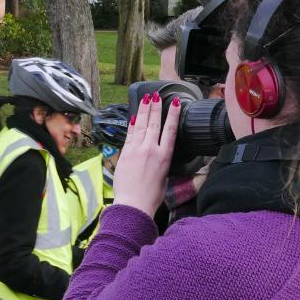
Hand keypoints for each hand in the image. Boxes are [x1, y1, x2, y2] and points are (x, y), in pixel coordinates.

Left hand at [112, 92, 180, 216]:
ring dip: (144, 110)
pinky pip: (130, 134)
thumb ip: (161, 161)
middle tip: (156, 95)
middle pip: (154, 123)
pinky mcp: (125, 153)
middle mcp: (151, 150)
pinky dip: (133, 124)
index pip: (170, 129)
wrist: (133, 204)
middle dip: (156, 107)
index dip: (173, 114)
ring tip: (146, 99)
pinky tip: (135, 116)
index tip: (175, 102)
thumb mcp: (164, 177)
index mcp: (164, 156)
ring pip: (142, 125)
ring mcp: (136, 150)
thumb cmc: (151, 196)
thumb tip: (158, 154)